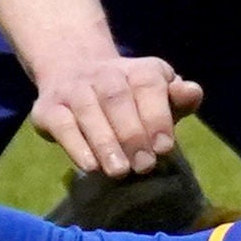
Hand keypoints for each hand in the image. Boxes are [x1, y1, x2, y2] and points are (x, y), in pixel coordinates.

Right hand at [29, 57, 204, 177]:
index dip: (157, 116)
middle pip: (118, 99)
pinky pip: (62, 125)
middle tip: (144, 166)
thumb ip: (178, 98)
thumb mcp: (159, 96)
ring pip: (89, 111)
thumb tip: (191, 91)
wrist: (74, 74)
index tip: (164, 147)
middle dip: (133, 135)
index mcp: (139, 69)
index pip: (148, 85)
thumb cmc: (132, 99)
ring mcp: (74, 89)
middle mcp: (105, 74)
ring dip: (106, 143)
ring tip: (120, 171)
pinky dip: (76, 145)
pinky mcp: (49, 108)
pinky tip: (90, 166)